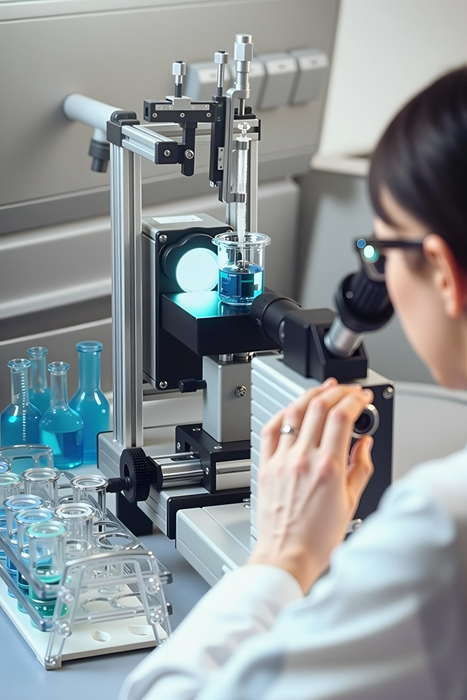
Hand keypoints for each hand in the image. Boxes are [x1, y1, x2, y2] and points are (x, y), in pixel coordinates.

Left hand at [247, 378, 373, 592]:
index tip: (362, 398)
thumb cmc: (317, 539)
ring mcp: (282, 461)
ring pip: (294, 412)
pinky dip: (285, 413)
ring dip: (311, 394)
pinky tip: (294, 408)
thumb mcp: (351, 503)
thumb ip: (361, 468)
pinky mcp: (266, 466)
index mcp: (328, 468)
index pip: (341, 417)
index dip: (354, 400)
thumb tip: (365, 444)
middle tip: (348, 390)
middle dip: (338, 391)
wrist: (288, 556)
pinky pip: (271, 429)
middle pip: (318, 407)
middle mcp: (303, 460)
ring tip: (324, 389)